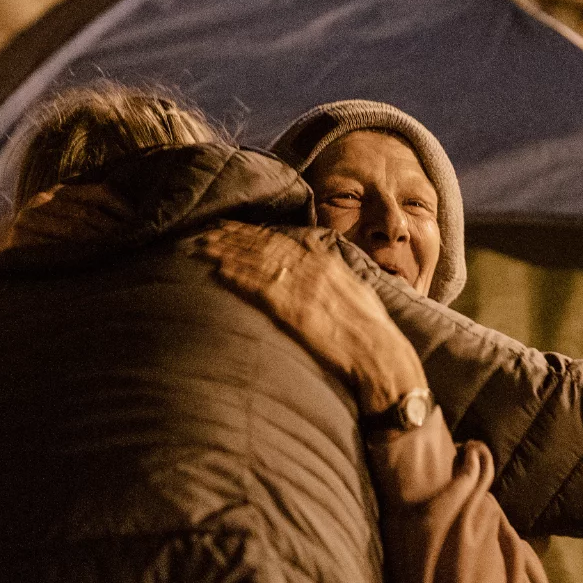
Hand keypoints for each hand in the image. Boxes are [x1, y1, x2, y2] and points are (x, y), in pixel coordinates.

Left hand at [192, 222, 427, 413]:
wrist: (378, 355)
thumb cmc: (370, 329)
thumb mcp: (355, 287)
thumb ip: (332, 268)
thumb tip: (316, 252)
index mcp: (325, 262)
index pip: (281, 241)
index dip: (253, 233)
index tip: (231, 227)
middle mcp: (311, 269)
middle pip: (263, 246)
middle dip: (232, 237)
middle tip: (207, 229)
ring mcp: (300, 289)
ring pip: (256, 262)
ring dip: (227, 252)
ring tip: (203, 246)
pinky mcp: (292, 311)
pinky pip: (259, 288)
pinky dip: (238, 276)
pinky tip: (219, 270)